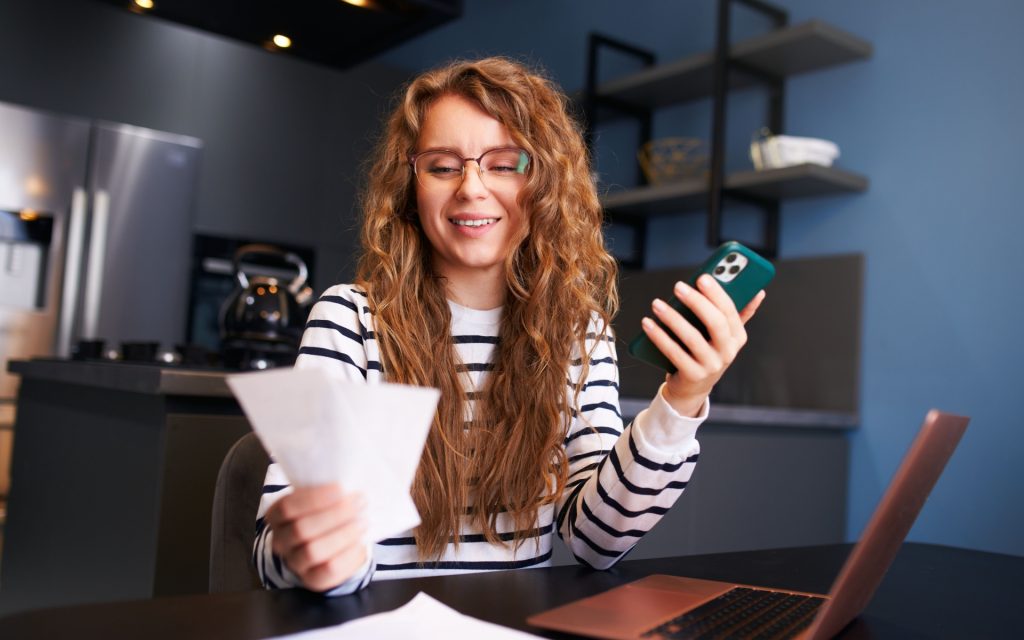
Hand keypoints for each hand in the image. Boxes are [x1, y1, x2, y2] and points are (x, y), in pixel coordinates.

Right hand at [265, 484, 367, 591]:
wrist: (329, 544)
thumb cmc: (324, 512)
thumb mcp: (319, 498)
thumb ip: (327, 491)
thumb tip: (350, 480)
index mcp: (276, 516)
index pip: (287, 507)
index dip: (314, 498)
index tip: (340, 489)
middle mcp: (281, 541)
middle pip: (301, 530)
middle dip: (334, 515)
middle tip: (359, 503)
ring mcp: (295, 562)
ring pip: (313, 551)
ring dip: (342, 534)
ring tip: (362, 520)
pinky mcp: (313, 579)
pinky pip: (329, 569)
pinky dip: (347, 553)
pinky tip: (360, 539)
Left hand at [641, 274, 765, 416]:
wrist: (693, 387)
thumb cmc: (707, 352)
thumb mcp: (724, 335)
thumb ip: (738, 313)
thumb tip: (759, 292)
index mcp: (738, 337)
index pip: (730, 311)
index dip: (717, 293)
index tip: (702, 277)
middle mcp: (728, 352)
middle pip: (715, 323)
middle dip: (696, 302)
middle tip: (678, 286)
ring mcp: (711, 366)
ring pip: (692, 337)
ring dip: (672, 318)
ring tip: (657, 304)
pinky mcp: (693, 375)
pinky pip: (674, 352)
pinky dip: (659, 336)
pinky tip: (648, 323)